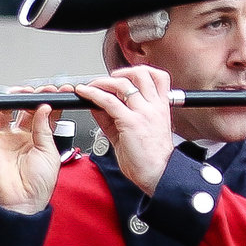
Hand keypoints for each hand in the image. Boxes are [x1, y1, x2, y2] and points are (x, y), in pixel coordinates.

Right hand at [0, 93, 59, 215]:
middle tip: (41, 91)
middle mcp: (23, 137)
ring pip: (8, 110)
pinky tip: (4, 101)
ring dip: (15, 98)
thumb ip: (45, 128)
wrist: (21, 202)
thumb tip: (44, 108)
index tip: (60, 91)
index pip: (45, 114)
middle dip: (34, 96)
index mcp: (40, 140)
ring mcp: (7, 139)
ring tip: (23, 93)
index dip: (52, 100)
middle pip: (26, 109)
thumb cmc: (38, 185)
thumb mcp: (50, 152)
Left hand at [74, 65, 177, 195]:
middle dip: (120, 72)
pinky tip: (85, 93)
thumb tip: (99, 107)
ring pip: (122, 84)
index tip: (123, 76)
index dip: (139, 72)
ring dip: (103, 81)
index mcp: (161, 107)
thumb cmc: (150, 158)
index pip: (157, 77)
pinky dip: (93, 94)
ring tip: (91, 86)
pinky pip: (108, 101)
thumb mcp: (134, 132)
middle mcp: (154, 106)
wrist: (159, 174)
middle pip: (140, 74)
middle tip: (105, 81)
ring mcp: (143, 112)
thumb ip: (116, 118)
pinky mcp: (131, 122)